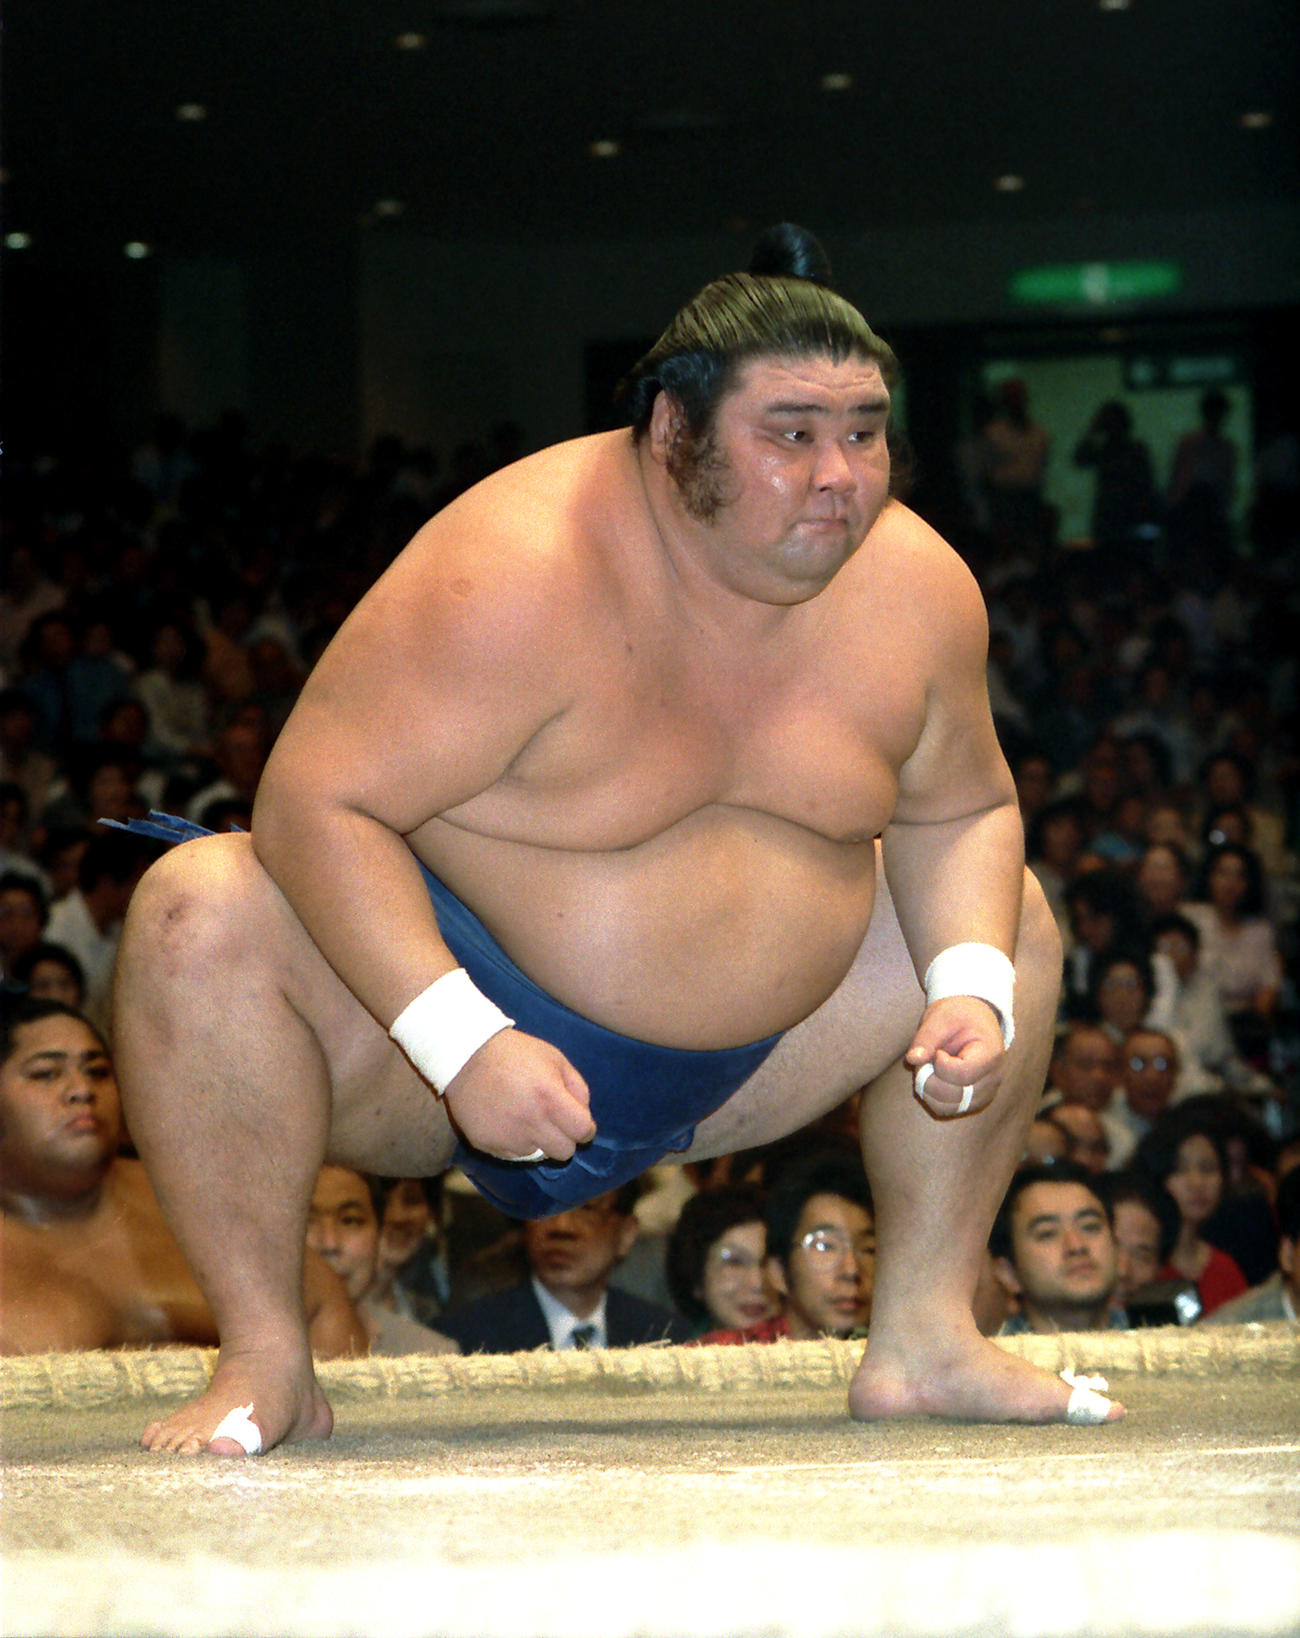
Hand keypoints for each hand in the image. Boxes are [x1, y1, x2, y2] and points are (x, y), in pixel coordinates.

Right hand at [441, 1028, 595, 1160]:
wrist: (465, 1055)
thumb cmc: (515, 1054)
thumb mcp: (554, 1058)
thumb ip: (578, 1087)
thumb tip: (585, 1115)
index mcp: (550, 1098)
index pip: (582, 1132)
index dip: (585, 1128)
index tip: (579, 1122)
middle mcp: (530, 1122)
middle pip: (564, 1152)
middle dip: (564, 1138)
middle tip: (553, 1121)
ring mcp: (507, 1136)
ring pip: (538, 1155)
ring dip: (537, 1139)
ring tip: (523, 1115)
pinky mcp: (486, 1144)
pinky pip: (512, 1154)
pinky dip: (514, 1141)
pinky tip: (505, 1119)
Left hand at [904, 996, 1005, 1117]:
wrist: (974, 1019)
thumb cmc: (958, 1015)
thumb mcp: (941, 1017)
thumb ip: (926, 1038)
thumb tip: (912, 1060)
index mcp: (990, 1054)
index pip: (962, 1074)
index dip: (940, 1065)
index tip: (938, 1051)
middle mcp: (993, 1079)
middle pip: (955, 1096)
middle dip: (930, 1079)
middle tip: (928, 1059)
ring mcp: (985, 1093)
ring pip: (949, 1107)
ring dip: (930, 1090)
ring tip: (932, 1067)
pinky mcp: (974, 1101)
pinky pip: (949, 1109)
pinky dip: (934, 1097)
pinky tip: (935, 1077)